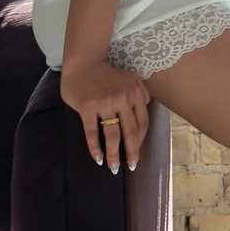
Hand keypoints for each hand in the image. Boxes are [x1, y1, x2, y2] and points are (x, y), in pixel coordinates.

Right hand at [61, 58, 152, 173]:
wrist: (84, 62)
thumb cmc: (107, 73)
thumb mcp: (130, 79)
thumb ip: (140, 93)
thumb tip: (145, 110)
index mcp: (135, 94)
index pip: (142, 122)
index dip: (141, 140)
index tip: (138, 152)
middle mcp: (122, 100)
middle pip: (130, 132)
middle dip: (132, 152)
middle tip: (131, 167)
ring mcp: (105, 104)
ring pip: (112, 135)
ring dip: (114, 154)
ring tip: (114, 168)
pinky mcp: (87, 108)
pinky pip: (92, 132)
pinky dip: (95, 147)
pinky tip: (97, 158)